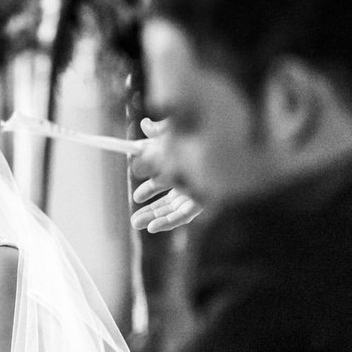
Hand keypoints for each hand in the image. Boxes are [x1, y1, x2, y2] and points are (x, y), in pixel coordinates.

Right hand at [129, 118, 201, 232]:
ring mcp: (197, 191)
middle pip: (169, 200)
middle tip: (133, 220)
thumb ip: (158, 130)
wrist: (218, 141)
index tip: (136, 197)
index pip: (165, 181)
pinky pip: (183, 216)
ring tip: (135, 224)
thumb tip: (144, 124)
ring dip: (154, 218)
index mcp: (186, 165)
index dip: (149, 189)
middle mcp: (192, 181)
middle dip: (150, 210)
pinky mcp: (203, 201)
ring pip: (174, 210)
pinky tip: (152, 227)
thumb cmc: (198, 132)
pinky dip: (167, 222)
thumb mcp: (174, 130)